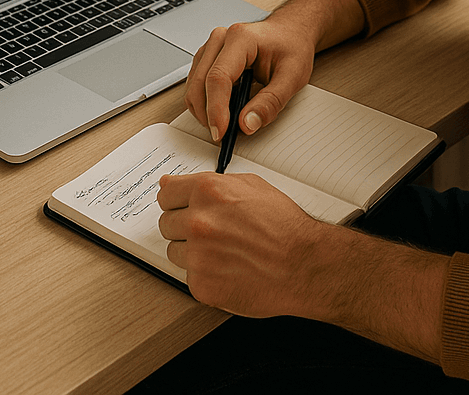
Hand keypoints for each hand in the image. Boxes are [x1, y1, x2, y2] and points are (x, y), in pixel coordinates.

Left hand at [157, 171, 331, 316]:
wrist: (303, 264)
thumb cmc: (283, 225)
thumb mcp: (251, 185)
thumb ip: (211, 183)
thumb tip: (176, 184)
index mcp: (208, 192)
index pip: (166, 193)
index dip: (174, 199)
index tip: (177, 205)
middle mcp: (199, 221)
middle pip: (166, 223)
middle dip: (182, 226)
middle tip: (209, 231)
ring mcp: (198, 255)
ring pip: (174, 251)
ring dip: (191, 251)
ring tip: (221, 250)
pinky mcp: (201, 285)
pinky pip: (188, 276)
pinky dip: (204, 274)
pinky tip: (226, 268)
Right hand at [185, 0, 364, 141]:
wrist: (290, 32)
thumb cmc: (291, 47)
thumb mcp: (293, 76)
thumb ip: (271, 102)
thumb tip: (246, 124)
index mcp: (241, 38)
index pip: (218, 77)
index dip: (216, 109)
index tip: (221, 133)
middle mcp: (220, 39)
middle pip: (199, 83)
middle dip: (207, 115)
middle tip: (224, 137)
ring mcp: (211, 47)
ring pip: (193, 85)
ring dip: (204, 110)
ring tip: (226, 124)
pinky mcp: (207, 57)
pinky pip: (196, 84)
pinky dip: (205, 103)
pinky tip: (223, 110)